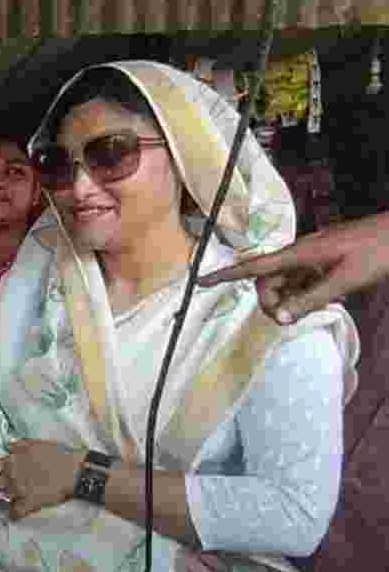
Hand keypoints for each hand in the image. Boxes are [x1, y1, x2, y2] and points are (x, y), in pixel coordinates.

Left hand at [0, 439, 83, 518]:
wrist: (73, 470)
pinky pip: (14, 512)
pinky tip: (14, 514)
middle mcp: (12, 475)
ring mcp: (20, 490)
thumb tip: (8, 444)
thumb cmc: (57, 455)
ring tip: (2, 504)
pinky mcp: (29, 502)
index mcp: (12, 461)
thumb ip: (20, 445)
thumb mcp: (36, 444)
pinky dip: (12, 514)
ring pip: (1, 499)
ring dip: (0, 502)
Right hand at [199, 213, 388, 323]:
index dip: (226, 274)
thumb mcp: (346, 280)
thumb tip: (280, 318)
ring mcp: (314, 256)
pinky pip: (305, 280)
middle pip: (269, 279)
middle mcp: (301, 253)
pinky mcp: (326, 260)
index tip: (201, 281)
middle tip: (290, 319)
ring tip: (313, 311)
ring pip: (288, 282)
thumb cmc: (378, 252)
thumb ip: (312, 299)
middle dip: (271, 300)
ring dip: (291, 299)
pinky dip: (307, 294)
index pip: (254, 267)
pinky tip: (326, 301)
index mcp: (300, 253)